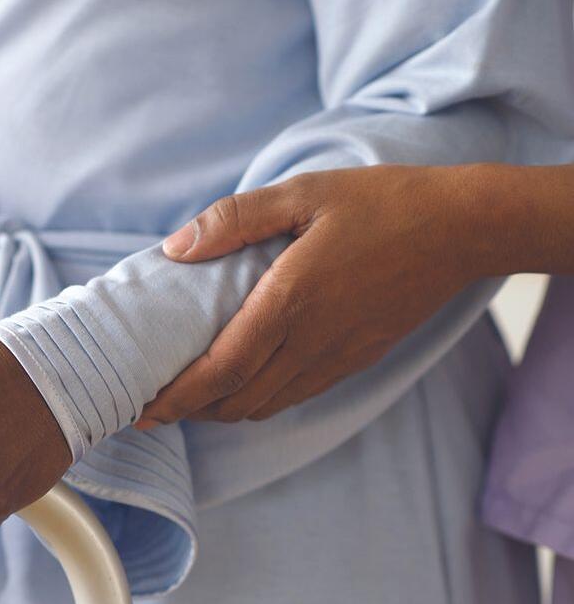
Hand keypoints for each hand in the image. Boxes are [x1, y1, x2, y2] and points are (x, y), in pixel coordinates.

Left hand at [137, 164, 492, 425]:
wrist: (464, 229)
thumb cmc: (381, 203)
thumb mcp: (302, 192)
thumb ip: (234, 220)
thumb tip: (175, 248)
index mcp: (290, 301)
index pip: (220, 371)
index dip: (177, 397)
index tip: (140, 407)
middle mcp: (311, 341)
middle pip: (235, 401)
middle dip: (188, 410)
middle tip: (150, 404)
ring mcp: (337, 357)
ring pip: (264, 406)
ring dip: (220, 409)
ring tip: (187, 398)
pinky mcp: (355, 360)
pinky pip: (295, 396)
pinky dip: (257, 400)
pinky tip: (240, 383)